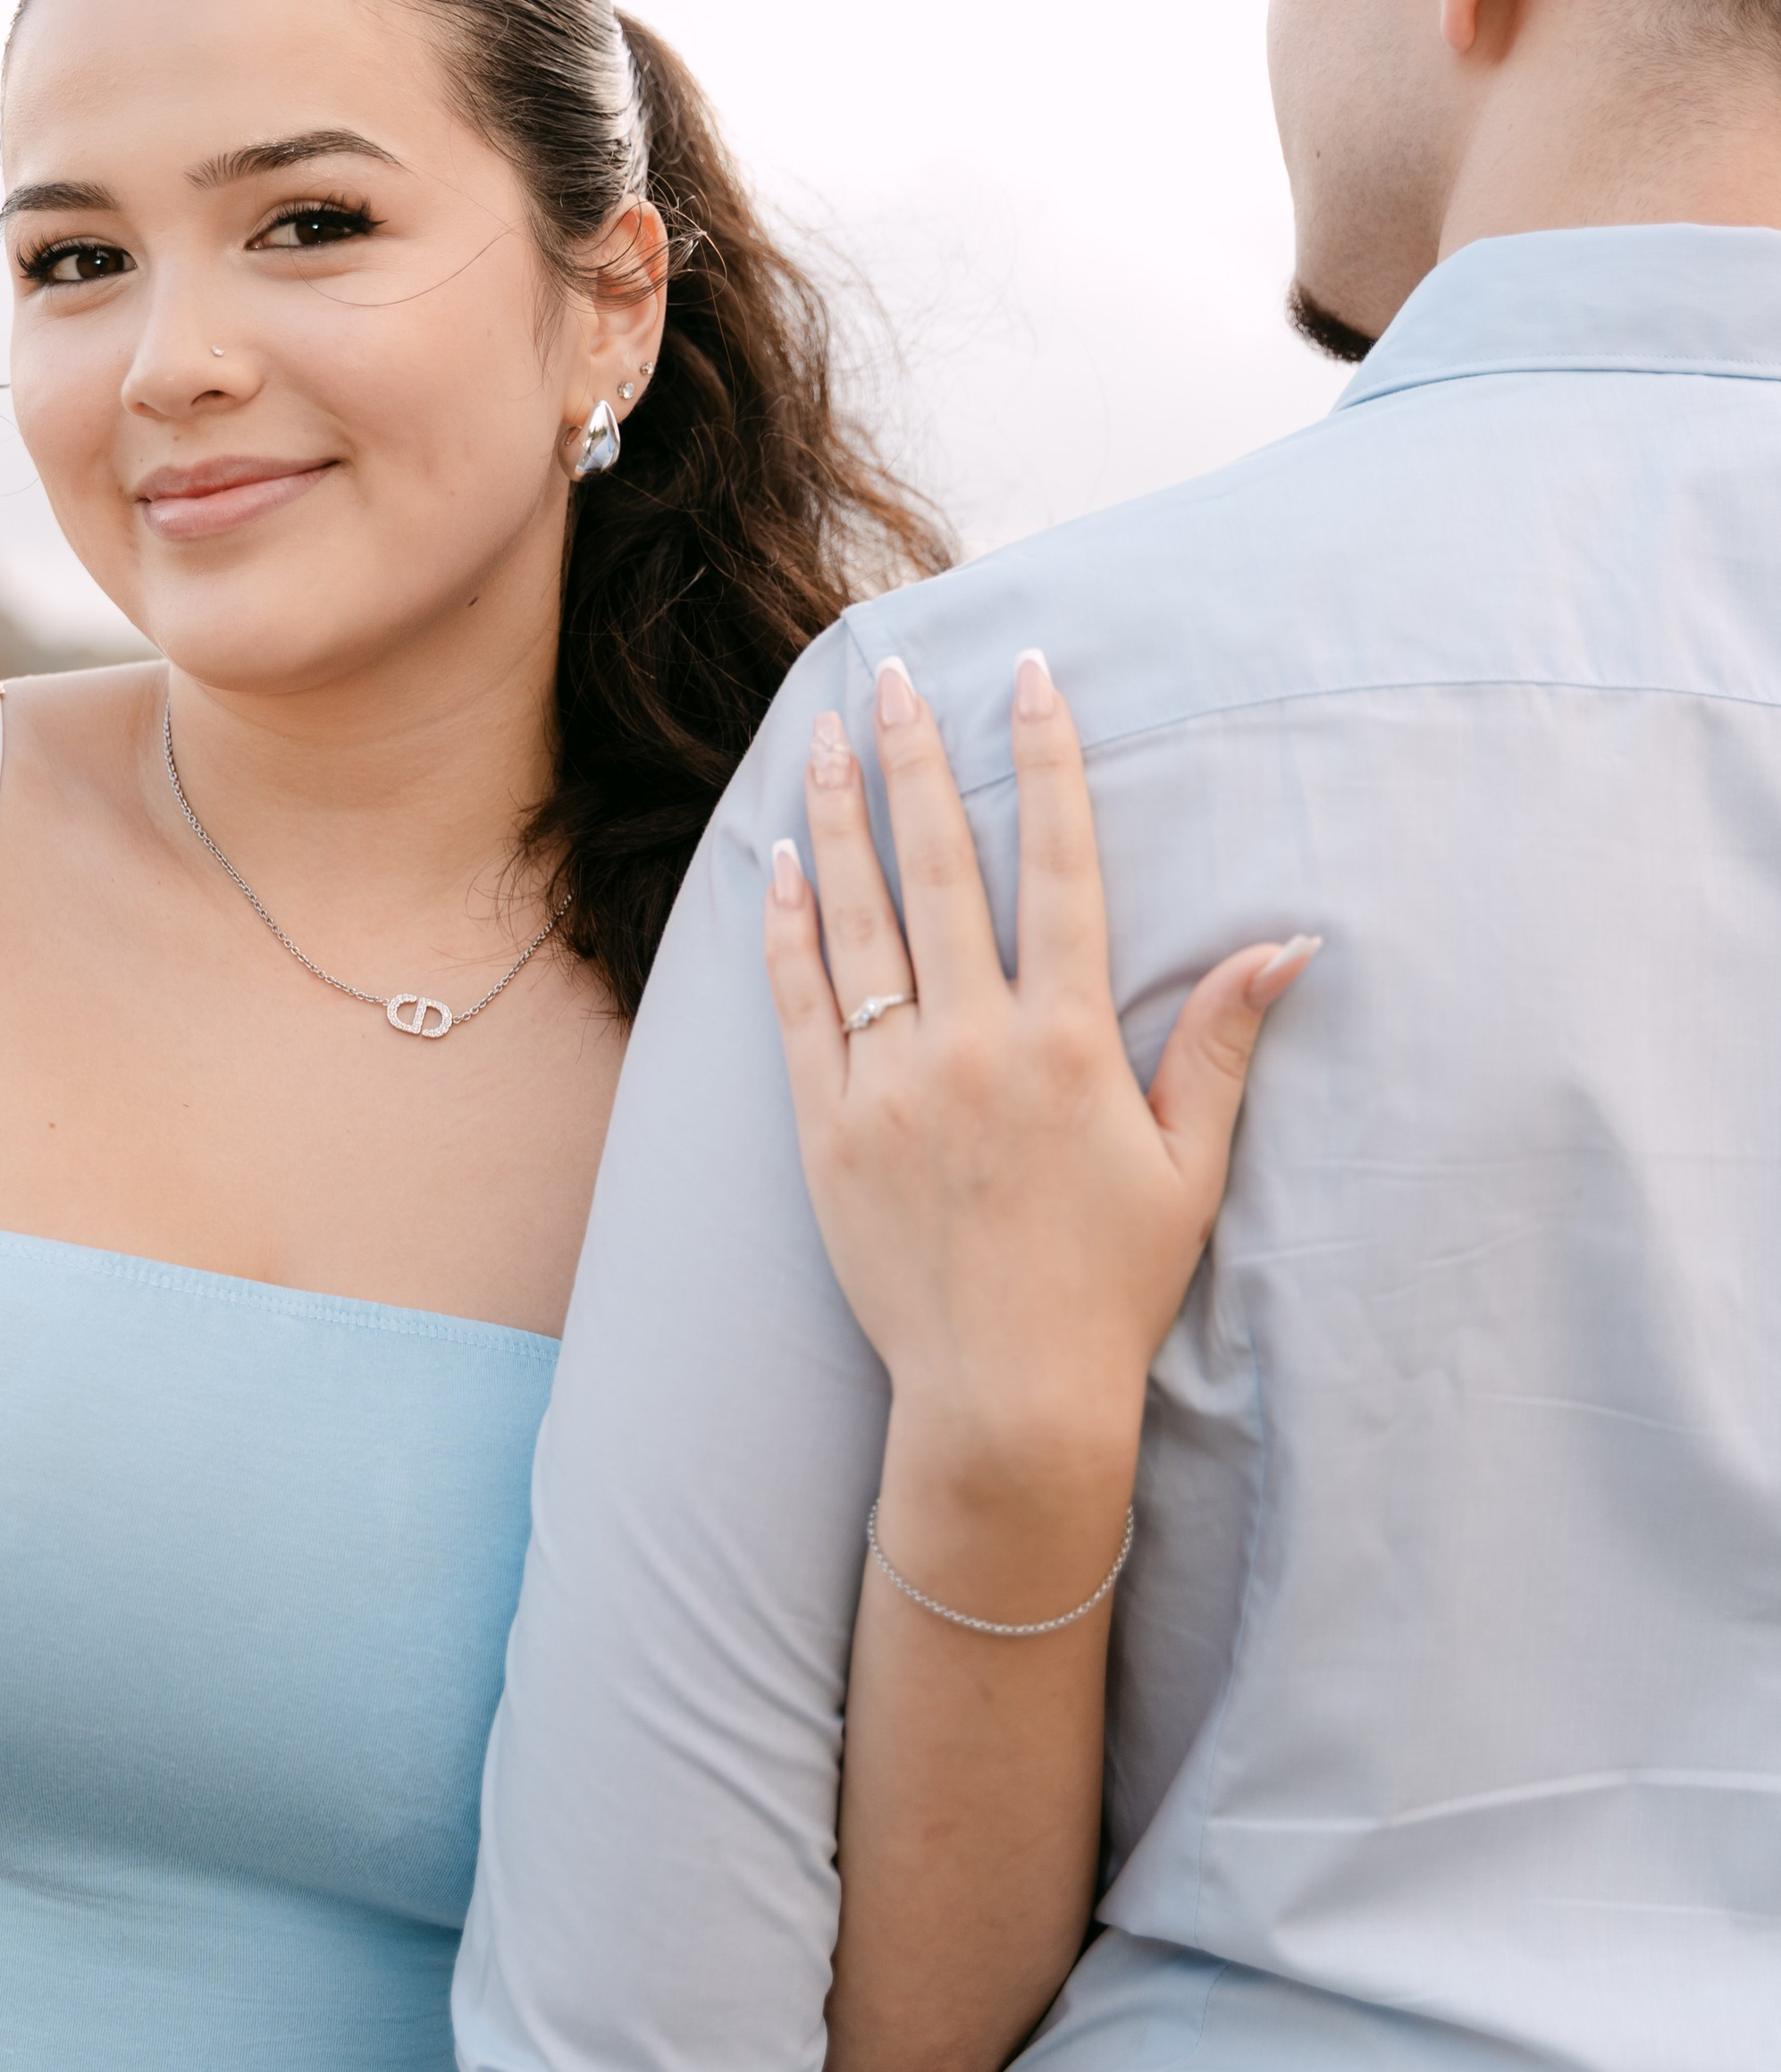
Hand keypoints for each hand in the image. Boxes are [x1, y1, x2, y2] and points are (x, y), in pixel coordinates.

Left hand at [764, 648, 1314, 1588]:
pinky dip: (788, 926)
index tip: (1030, 678)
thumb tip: (1288, 943)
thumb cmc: (1110, 1287)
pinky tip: (783, 859)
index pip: (1060, 868)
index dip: (1046, 763)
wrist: (1006, 1399)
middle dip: (920, 759)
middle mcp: (975, 1045)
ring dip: (844, 817)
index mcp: (1068, 1043)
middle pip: (941, 867)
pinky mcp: (826, 1128)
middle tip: (897, 672)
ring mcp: (892, 1084)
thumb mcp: (1187, 1167)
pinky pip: (799, 1004)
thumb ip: (1220, 1045)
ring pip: (859, 920)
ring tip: (832, 735)